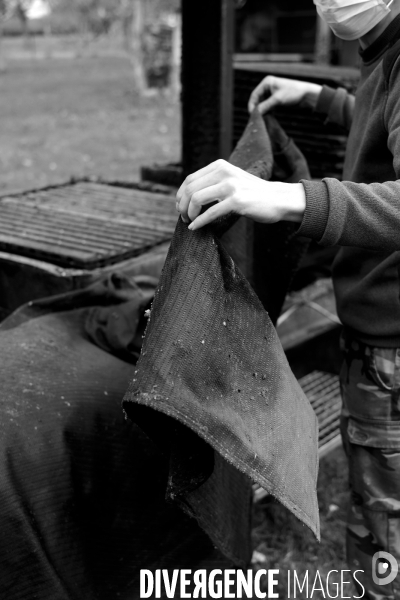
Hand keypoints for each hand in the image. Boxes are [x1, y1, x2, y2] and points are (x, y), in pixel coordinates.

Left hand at [176, 159, 305, 230]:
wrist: (278, 199)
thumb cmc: (253, 194)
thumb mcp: (232, 180)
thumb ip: (214, 182)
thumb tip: (189, 196)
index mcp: (220, 166)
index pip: (190, 179)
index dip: (180, 195)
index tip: (180, 207)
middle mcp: (224, 172)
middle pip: (190, 189)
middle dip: (182, 206)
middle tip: (183, 218)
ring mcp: (231, 186)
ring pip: (196, 199)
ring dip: (189, 213)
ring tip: (190, 222)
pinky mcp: (237, 201)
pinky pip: (211, 212)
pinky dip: (199, 222)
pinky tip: (195, 228)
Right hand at [248, 75, 321, 113]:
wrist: (307, 95)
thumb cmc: (293, 93)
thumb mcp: (277, 100)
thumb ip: (265, 106)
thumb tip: (255, 113)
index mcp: (267, 82)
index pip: (254, 94)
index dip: (252, 105)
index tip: (252, 115)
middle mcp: (268, 86)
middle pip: (258, 100)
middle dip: (257, 109)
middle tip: (257, 118)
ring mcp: (272, 93)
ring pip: (263, 104)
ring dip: (262, 111)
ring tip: (263, 118)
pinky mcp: (276, 99)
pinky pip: (268, 106)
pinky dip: (267, 111)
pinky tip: (268, 117)